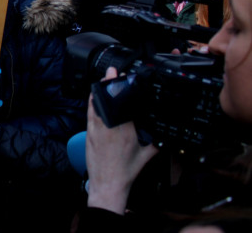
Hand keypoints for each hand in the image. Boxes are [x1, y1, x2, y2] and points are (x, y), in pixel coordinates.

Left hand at [85, 67, 157, 214]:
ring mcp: (98, 129)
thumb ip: (157, 141)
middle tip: (114, 71)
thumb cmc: (127, 171)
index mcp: (126, 130)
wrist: (108, 184)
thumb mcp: (148, 155)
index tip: (125, 77)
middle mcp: (111, 127)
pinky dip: (92, 102)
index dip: (124, 89)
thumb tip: (166, 131)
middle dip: (111, 84)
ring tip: (104, 78)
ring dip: (100, 90)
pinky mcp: (89, 133)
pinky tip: (93, 94)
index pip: (125, 104)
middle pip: (109, 100)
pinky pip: (90, 113)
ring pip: (97, 104)